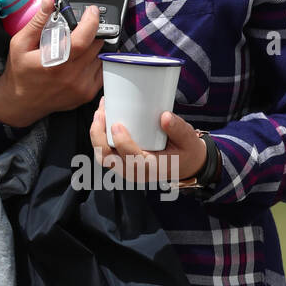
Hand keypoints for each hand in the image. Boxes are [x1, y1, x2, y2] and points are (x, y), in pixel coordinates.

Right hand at [0, 0, 102, 127]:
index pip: (84, 38)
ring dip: (93, 47)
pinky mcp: (87, 94)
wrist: (20, 102)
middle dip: (90, 32)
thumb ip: (36, 23)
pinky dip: (95, 61)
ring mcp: (81, 86)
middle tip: (78, 29)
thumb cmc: (20, 73)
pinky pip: (101, 71)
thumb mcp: (19, 44)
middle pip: (95, 45)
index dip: (92, 21)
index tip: (91, 12)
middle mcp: (72, 76)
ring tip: (77, 46)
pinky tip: (81, 59)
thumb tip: (48, 3)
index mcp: (56, 62)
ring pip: (100, 57)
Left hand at [88, 99, 207, 184]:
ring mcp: (126, 169)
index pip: (131, 159)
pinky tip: (102, 118)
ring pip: (103, 156)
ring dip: (96, 135)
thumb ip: (179, 129)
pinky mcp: (122, 163)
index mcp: (152, 168)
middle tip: (100, 113)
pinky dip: (100, 137)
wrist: (185, 163)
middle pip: (108, 159)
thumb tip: (165, 116)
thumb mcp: (188, 140)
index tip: (117, 124)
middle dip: (99, 136)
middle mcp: (135, 172)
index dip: (121, 143)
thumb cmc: (186, 150)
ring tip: (99, 113)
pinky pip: (105, 153)